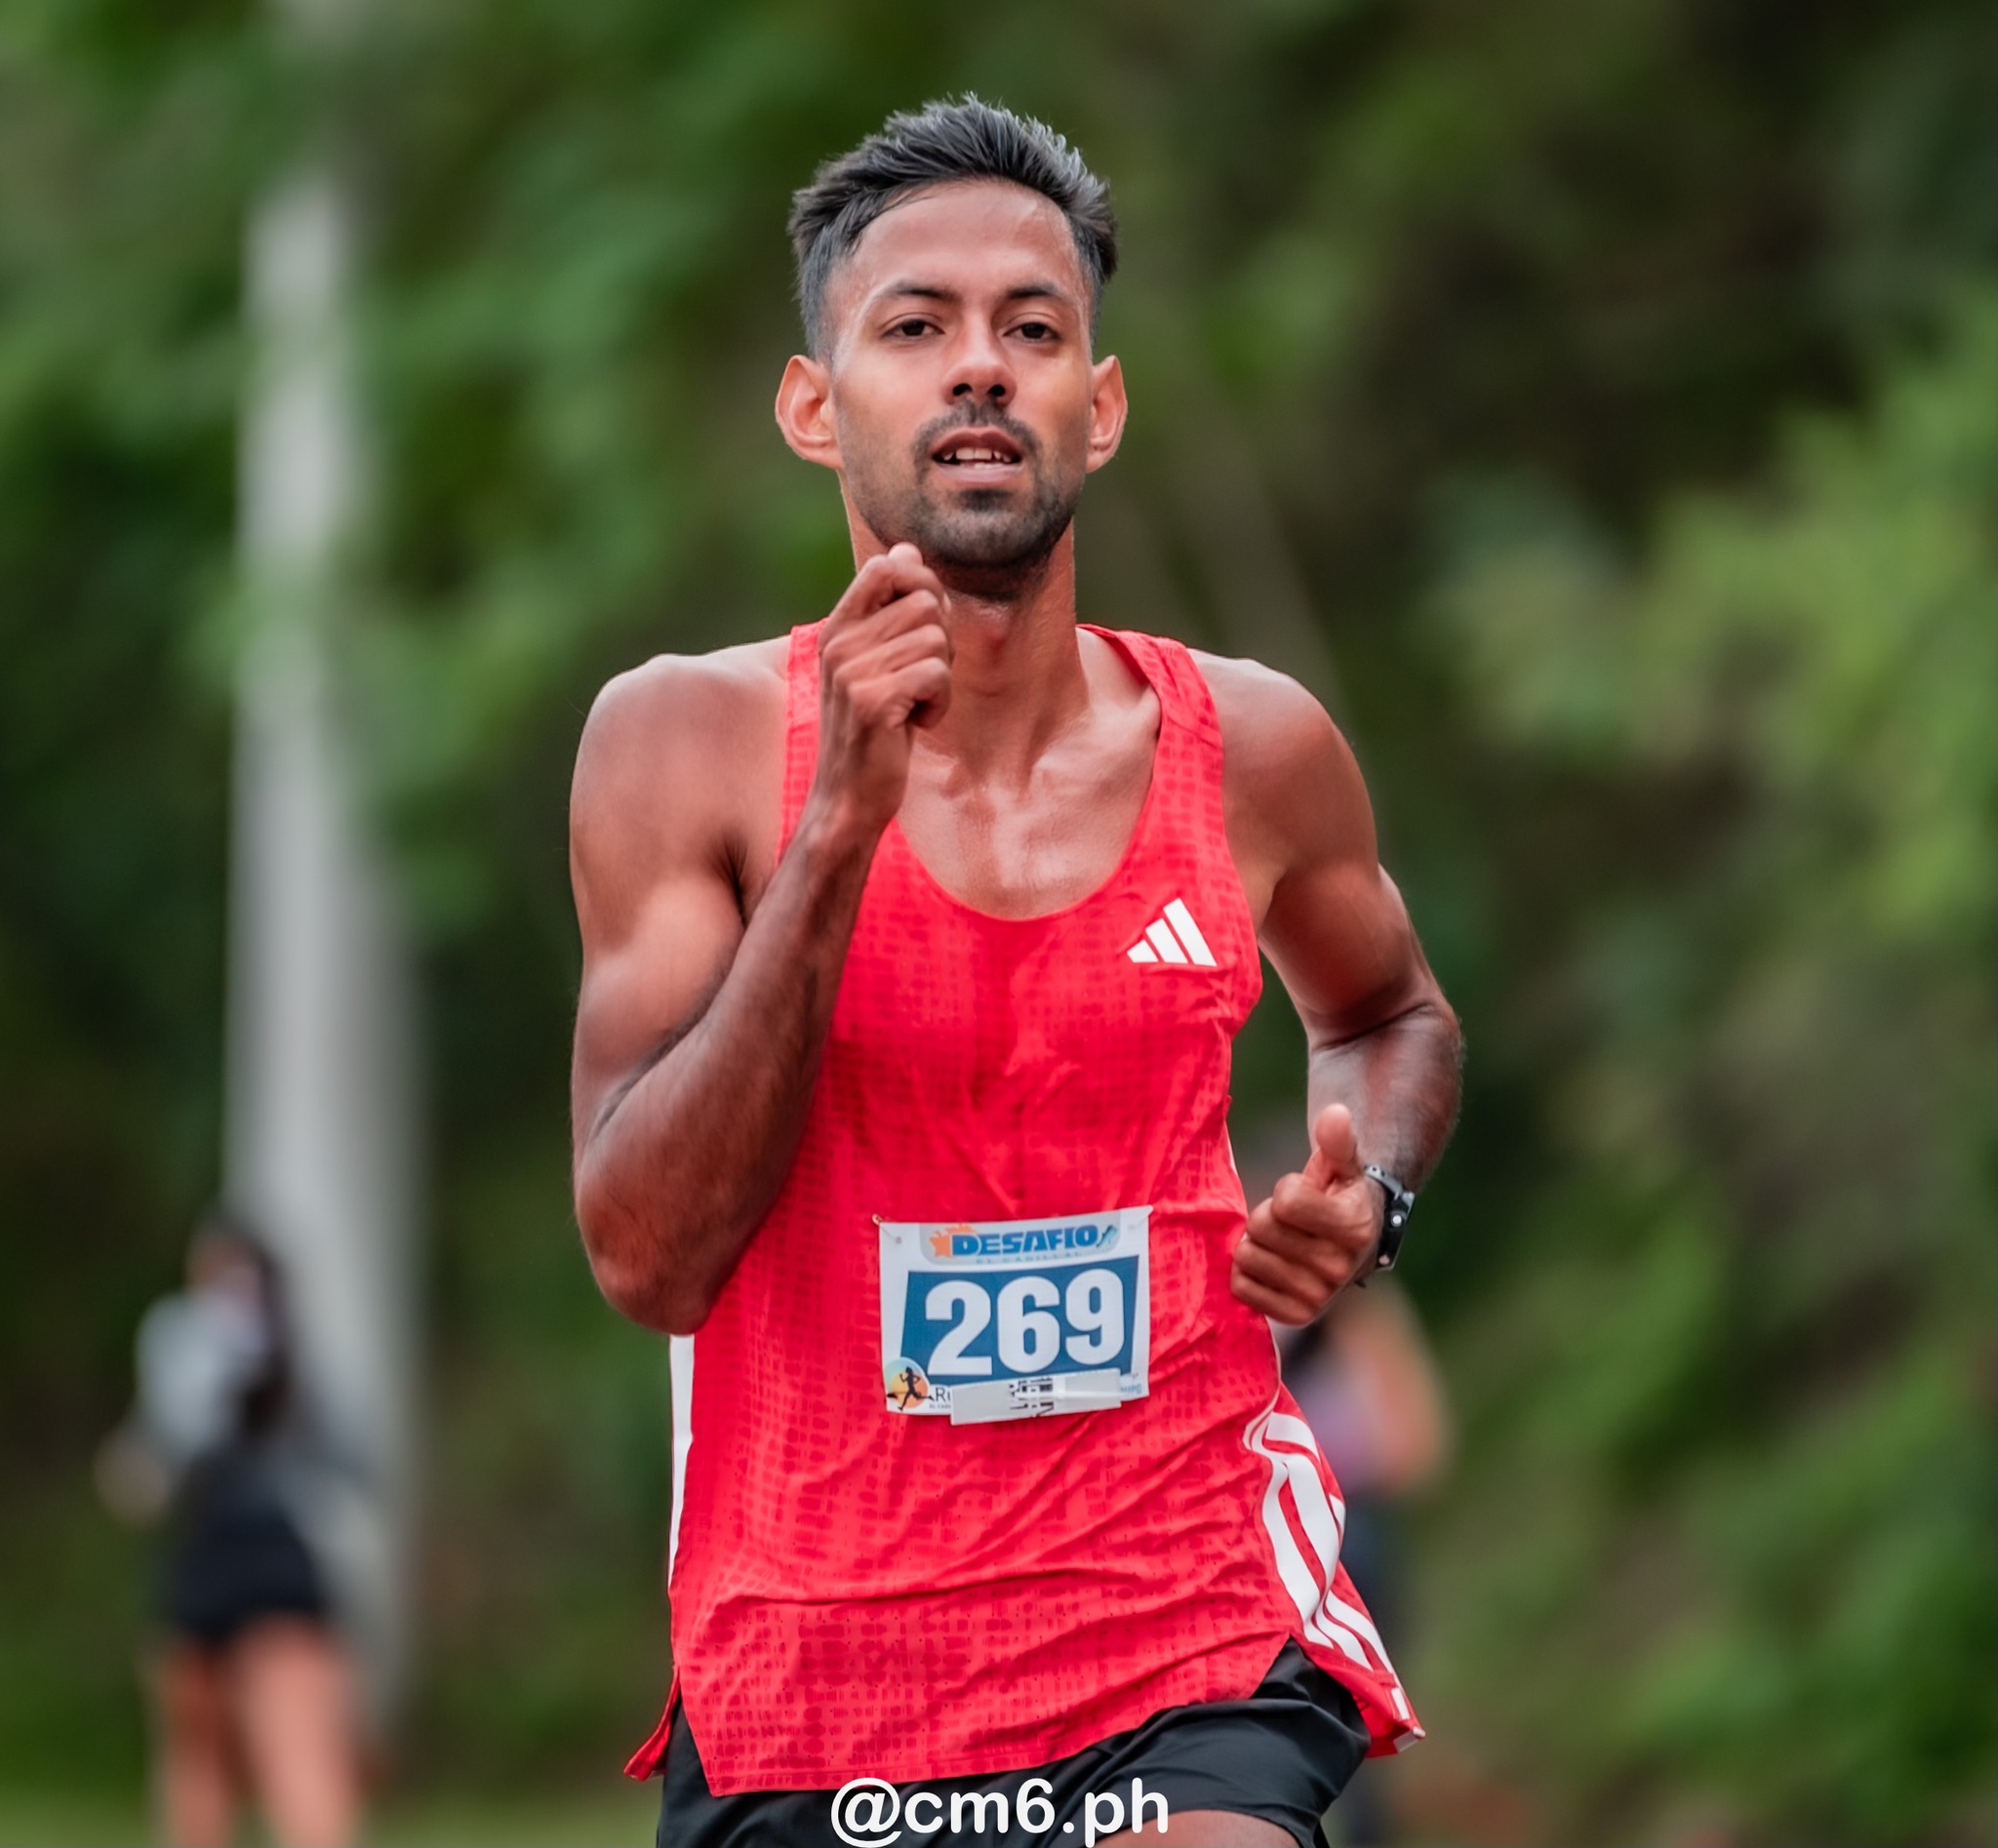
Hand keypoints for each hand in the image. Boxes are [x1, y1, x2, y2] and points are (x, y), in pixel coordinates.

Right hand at [808, 542, 951, 838]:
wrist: (847, 798)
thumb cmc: (872, 730)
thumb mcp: (876, 662)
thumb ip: (891, 608)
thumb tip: (907, 549)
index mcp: (837, 628)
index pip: (887, 567)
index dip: (922, 587)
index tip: (922, 629)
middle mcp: (838, 644)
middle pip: (925, 603)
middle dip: (939, 643)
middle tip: (916, 682)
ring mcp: (851, 672)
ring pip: (935, 638)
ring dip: (940, 678)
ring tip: (911, 705)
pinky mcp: (872, 702)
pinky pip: (936, 674)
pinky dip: (939, 703)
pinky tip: (914, 723)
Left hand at [1230, 1104, 1383, 1324]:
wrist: (1352, 1246)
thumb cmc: (1339, 1197)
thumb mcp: (1343, 1165)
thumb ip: (1337, 1140)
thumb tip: (1335, 1113)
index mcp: (1355, 1228)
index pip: (1286, 1201)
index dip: (1286, 1190)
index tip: (1303, 1195)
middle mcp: (1340, 1268)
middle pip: (1261, 1227)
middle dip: (1266, 1215)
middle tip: (1287, 1220)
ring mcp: (1319, 1297)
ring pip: (1247, 1257)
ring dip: (1254, 1243)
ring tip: (1280, 1242)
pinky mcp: (1296, 1316)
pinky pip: (1242, 1289)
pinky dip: (1246, 1273)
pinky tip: (1270, 1264)